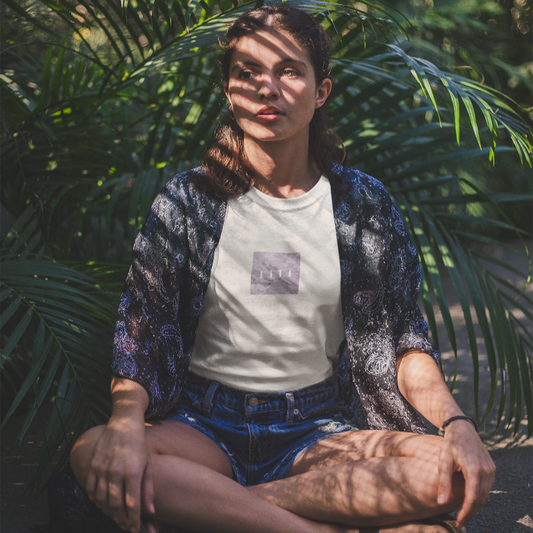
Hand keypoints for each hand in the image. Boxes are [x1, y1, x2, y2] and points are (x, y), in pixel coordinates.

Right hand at [85, 416, 154, 531]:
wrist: (123, 423)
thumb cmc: (139, 444)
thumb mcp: (148, 464)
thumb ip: (148, 488)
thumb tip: (151, 511)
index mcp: (133, 471)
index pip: (132, 503)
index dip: (133, 520)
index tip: (135, 529)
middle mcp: (116, 471)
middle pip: (115, 505)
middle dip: (121, 520)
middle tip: (126, 528)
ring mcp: (102, 468)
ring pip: (101, 500)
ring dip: (108, 513)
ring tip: (116, 519)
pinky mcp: (93, 465)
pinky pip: (90, 490)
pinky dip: (95, 502)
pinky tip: (102, 506)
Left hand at [436, 420, 494, 526]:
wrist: (461, 427)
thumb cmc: (450, 443)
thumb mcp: (444, 461)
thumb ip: (444, 482)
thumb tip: (441, 503)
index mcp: (474, 469)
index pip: (473, 498)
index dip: (466, 512)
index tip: (458, 521)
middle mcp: (487, 470)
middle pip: (481, 499)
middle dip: (471, 512)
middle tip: (460, 520)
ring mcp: (491, 469)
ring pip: (486, 494)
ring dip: (476, 505)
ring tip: (464, 512)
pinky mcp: (492, 468)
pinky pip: (487, 486)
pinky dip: (479, 495)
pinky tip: (470, 499)